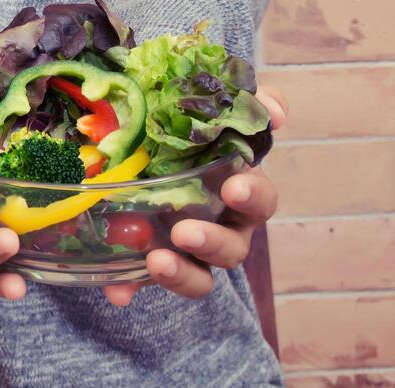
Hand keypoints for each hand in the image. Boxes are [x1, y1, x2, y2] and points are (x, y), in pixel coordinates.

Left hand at [104, 85, 287, 306]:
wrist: (139, 144)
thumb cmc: (185, 131)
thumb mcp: (209, 108)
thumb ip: (247, 103)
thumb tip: (277, 111)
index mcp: (237, 189)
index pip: (260, 199)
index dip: (253, 195)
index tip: (234, 186)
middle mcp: (220, 226)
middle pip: (232, 248)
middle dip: (212, 241)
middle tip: (185, 232)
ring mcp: (187, 251)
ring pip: (199, 277)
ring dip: (181, 275)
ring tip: (156, 260)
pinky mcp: (153, 262)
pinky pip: (143, 284)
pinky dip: (130, 288)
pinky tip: (116, 291)